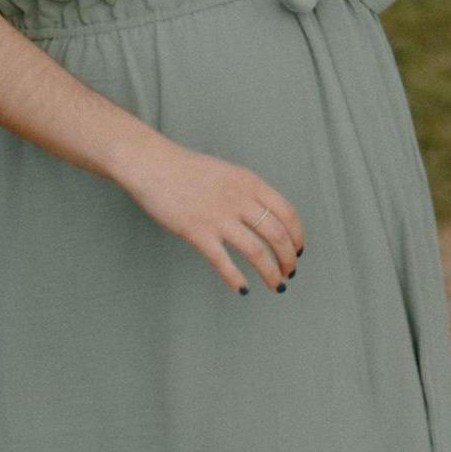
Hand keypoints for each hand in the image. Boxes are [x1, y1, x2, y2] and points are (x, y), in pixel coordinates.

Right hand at [122, 140, 305, 291]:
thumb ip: (249, 192)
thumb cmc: (188, 169)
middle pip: (277, 235)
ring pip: (257, 252)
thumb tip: (266, 218)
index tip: (297, 250)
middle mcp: (240, 200)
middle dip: (287, 258)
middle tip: (289, 272)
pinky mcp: (196, 232)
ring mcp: (219, 217)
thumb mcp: (229, 173)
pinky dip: (236, 278)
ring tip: (276, 284)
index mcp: (251, 183)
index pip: (287, 214)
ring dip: (271, 272)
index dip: (297, 236)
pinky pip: (223, 261)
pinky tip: (242, 288)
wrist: (152, 163)